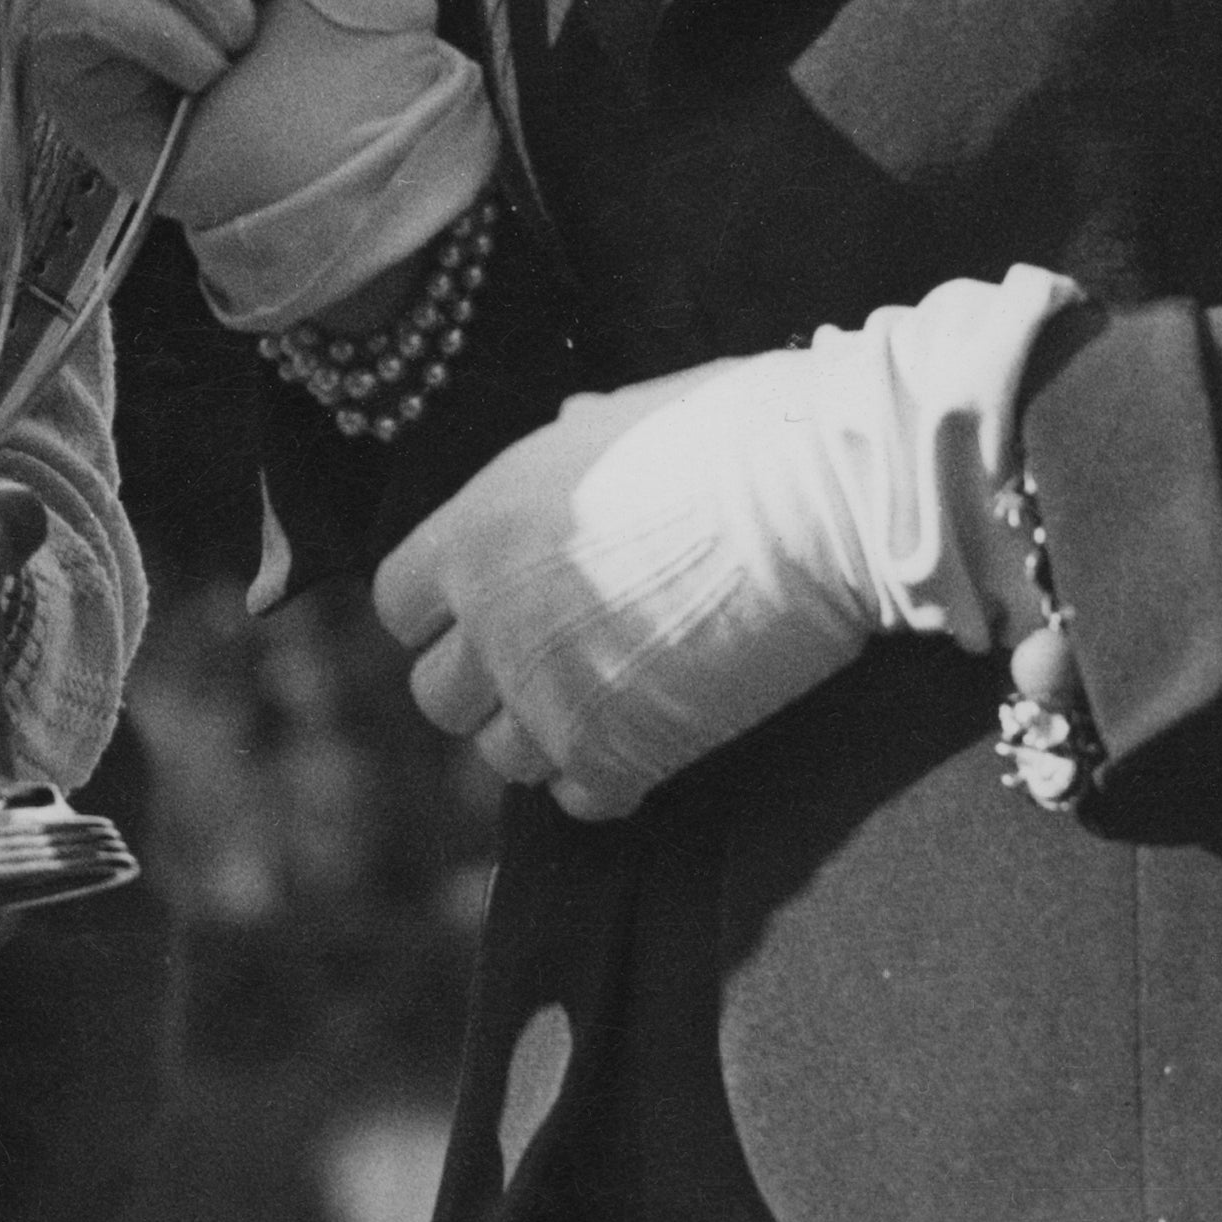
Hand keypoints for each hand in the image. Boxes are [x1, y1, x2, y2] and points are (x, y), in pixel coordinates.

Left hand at [374, 266, 1074, 819]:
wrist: (823, 496)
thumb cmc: (730, 434)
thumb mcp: (614, 420)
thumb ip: (564, 452)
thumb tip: (568, 436)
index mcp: (474, 529)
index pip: (398, 606)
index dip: (443, 614)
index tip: (492, 613)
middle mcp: (491, 617)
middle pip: (438, 697)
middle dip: (489, 686)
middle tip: (555, 665)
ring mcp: (549, 693)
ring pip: (500, 759)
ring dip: (545, 739)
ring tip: (606, 702)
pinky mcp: (620, 754)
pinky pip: (576, 802)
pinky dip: (605, 783)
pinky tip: (648, 741)